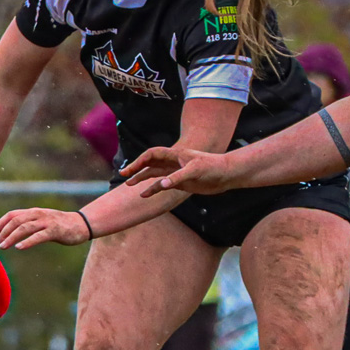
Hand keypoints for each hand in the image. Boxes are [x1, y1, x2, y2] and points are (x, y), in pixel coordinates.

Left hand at [0, 207, 89, 248]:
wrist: (81, 224)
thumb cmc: (59, 225)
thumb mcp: (42, 221)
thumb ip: (29, 223)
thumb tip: (11, 232)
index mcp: (33, 212)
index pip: (12, 214)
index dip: (1, 223)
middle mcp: (38, 214)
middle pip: (16, 221)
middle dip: (4, 232)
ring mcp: (47, 222)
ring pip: (24, 228)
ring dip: (11, 237)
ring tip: (3, 247)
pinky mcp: (55, 231)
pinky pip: (38, 236)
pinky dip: (27, 242)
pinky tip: (19, 247)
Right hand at [119, 146, 233, 196]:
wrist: (227, 175)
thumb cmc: (213, 167)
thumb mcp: (195, 171)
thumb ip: (177, 178)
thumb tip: (161, 185)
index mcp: (175, 155)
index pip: (152, 154)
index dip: (140, 160)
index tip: (130, 170)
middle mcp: (173, 162)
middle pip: (149, 163)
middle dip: (136, 168)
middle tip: (123, 174)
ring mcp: (176, 173)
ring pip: (154, 174)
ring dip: (142, 178)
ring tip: (129, 184)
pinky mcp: (180, 183)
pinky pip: (162, 185)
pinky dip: (153, 189)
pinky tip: (144, 195)